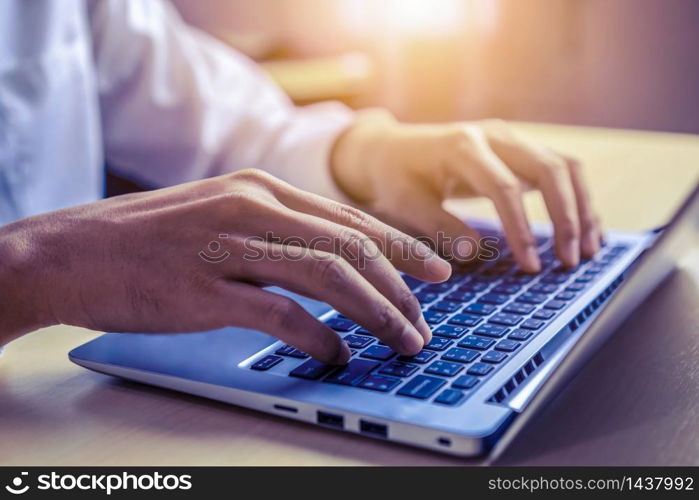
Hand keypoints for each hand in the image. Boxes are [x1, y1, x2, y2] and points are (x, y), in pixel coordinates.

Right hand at [0, 170, 450, 361]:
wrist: (72, 252)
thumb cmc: (149, 239)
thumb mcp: (219, 215)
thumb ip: (272, 233)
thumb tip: (328, 270)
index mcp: (260, 188)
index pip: (349, 219)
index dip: (401, 247)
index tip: (435, 272)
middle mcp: (252, 208)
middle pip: (351, 246)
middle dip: (400, 286)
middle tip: (425, 319)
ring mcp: (229, 246)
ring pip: (329, 277)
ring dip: (376, 312)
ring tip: (401, 340)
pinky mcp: (206, 289)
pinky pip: (282, 314)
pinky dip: (319, 337)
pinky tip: (336, 355)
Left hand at [331, 112, 602, 271]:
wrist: (393, 149)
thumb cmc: (397, 178)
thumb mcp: (405, 203)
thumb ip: (439, 225)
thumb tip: (474, 252)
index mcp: (462, 146)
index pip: (504, 187)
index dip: (521, 229)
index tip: (531, 266)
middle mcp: (494, 135)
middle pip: (548, 168)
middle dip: (566, 217)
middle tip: (569, 262)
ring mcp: (512, 139)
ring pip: (564, 166)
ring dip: (582, 207)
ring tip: (588, 251)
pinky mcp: (521, 150)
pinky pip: (561, 170)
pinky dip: (579, 199)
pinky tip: (586, 231)